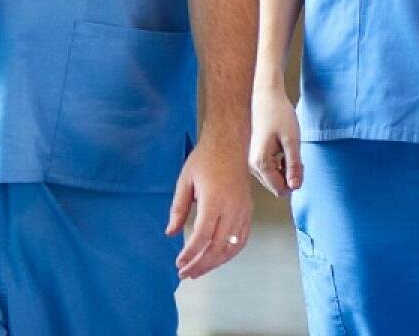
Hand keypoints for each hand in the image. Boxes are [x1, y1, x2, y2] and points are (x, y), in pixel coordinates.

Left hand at [165, 136, 252, 279]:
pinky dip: (230, 253)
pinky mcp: (248, 212)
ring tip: (199, 271)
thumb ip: (178, 208)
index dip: (190, 253)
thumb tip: (170, 233)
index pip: (202, 236)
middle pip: (217, 247)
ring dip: (215, 263)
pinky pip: (242, 239)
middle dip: (200, 264)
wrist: (229, 144)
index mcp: (214, 201)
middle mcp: (232, 209)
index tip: (179, 263)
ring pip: (231, 247)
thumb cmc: (205, 160)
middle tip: (186, 274)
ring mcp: (243, 212)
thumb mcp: (185, 181)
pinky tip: (217, 259)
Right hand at [247, 83, 302, 197]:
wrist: (265, 96)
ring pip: (272, 179)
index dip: (295, 181)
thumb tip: (295, 187)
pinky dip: (277, 165)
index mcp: (261, 163)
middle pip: (276, 186)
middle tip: (297, 157)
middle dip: (289, 176)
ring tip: (288, 151)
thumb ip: (294, 166)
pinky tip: (280, 149)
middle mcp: (252, 165)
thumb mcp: (292, 141)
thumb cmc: (279, 115)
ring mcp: (250, 161)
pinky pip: (267, 170)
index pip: (280, 190)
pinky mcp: (252, 156)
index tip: (301, 164)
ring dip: (283, 170)